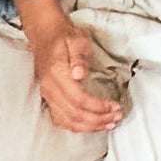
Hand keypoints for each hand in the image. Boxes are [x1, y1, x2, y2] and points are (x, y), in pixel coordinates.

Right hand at [15, 0, 124, 134]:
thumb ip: (79, 57)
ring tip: (108, 124)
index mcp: (56, 72)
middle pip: (74, 114)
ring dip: (89, 127)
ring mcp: (47, 94)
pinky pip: (60, 119)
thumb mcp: (76, 39)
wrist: (44, 33)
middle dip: (98, 119)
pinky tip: (90, 126)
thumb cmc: (63, 35)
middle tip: (116, 117)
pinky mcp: (48, 97)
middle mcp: (50, 87)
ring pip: (67, 121)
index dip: (98, 107)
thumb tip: (79, 74)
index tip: (114, 106)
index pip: (78, 99)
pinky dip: (76, 127)